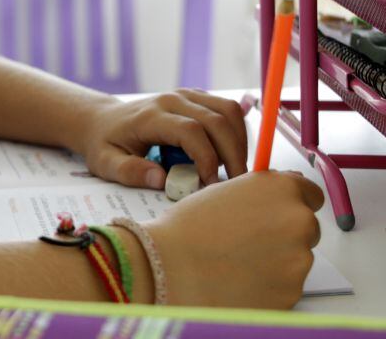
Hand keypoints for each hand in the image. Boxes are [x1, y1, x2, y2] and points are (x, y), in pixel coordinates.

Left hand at [78, 89, 247, 189]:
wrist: (102, 120)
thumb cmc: (105, 144)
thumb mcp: (106, 163)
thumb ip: (130, 171)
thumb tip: (159, 179)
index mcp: (150, 116)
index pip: (190, 130)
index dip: (207, 157)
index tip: (210, 183)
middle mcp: (172, 100)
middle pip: (216, 120)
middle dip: (232, 154)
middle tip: (236, 184)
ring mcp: (186, 95)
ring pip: (228, 110)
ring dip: (239, 141)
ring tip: (235, 170)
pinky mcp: (195, 97)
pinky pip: (226, 108)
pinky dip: (236, 131)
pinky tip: (230, 154)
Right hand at [147, 170, 324, 307]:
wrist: (171, 267)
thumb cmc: (188, 228)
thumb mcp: (224, 192)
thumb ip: (259, 193)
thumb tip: (276, 199)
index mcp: (281, 190)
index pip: (311, 194)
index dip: (293, 203)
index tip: (279, 213)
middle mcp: (298, 221)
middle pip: (306, 229)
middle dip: (284, 234)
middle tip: (248, 241)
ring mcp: (299, 260)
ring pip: (296, 260)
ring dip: (276, 261)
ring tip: (236, 263)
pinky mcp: (293, 292)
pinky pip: (286, 287)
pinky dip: (269, 286)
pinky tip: (239, 280)